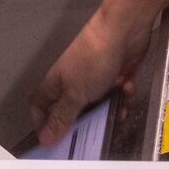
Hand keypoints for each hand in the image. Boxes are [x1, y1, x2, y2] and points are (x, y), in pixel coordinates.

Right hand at [30, 0, 168, 145]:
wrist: (125, 29)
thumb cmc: (94, 58)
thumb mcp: (75, 94)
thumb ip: (62, 117)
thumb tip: (44, 139)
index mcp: (57, 83)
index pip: (40, 105)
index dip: (42, 122)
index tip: (52, 139)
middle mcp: (74, 79)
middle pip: (72, 107)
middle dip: (84, 121)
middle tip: (94, 134)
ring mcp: (97, 74)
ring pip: (99, 102)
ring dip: (109, 109)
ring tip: (119, 112)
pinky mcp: (118, 70)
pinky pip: (118, 91)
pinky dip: (124, 93)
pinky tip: (128, 87)